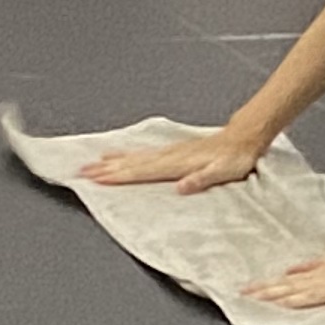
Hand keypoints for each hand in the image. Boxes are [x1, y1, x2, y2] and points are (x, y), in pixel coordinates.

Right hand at [82, 128, 265, 193]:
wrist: (243, 137)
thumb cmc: (235, 158)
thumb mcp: (224, 172)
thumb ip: (202, 179)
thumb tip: (182, 187)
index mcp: (177, 164)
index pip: (142, 172)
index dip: (118, 176)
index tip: (97, 179)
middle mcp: (168, 156)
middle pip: (131, 164)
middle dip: (105, 169)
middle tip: (81, 172)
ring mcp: (168, 151)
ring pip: (133, 157)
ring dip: (110, 161)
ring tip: (90, 164)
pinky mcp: (171, 150)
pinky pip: (141, 153)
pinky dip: (125, 154)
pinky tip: (115, 155)